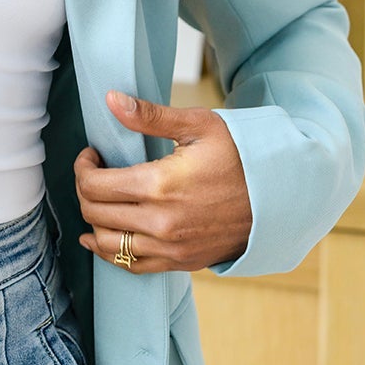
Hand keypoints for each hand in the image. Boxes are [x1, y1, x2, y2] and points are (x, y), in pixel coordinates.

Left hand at [73, 91, 252, 272]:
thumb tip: (111, 99)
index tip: (91, 155)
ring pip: (107, 244)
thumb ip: (149, 116)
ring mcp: (171, 247)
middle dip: (85, 190)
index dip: (83, 168)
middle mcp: (161, 222)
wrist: (282, 195)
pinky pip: (132, 265)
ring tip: (98, 201)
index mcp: (160, 185)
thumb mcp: (198, 126)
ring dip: (93, 221)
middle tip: (95, 173)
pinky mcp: (181, 261)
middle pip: (95, 213)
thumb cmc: (241, 155)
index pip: (94, 185)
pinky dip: (110, 253)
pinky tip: (101, 238)